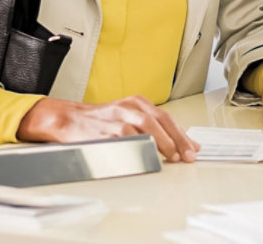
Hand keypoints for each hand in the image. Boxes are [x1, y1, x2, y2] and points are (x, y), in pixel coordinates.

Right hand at [17, 95, 199, 162]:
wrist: (69, 119)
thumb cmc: (101, 121)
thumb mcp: (127, 116)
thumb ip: (150, 127)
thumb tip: (177, 144)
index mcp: (137, 102)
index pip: (165, 118)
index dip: (181, 134)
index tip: (193, 148)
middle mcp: (128, 108)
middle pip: (159, 122)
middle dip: (176, 140)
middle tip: (187, 155)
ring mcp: (116, 119)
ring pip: (145, 130)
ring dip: (161, 144)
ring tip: (172, 157)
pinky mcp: (104, 132)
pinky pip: (125, 143)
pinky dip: (138, 151)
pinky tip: (148, 159)